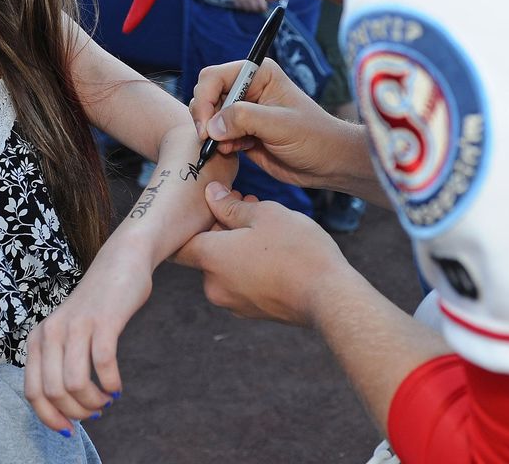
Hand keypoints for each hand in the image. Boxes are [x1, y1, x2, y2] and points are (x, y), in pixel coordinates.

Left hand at [24, 246, 152, 434]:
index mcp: (38, 338)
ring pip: (75, 383)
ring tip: (106, 400)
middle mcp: (51, 332)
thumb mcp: (68, 332)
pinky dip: (110, 383)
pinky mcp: (103, 320)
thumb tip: (66, 406)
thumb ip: (60, 361)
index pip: (32, 392)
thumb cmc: (97, 305)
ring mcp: (76, 325)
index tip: (69, 428)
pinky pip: (102, 363)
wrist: (121, 261)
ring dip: (94, 401)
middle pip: (54, 392)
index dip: (49, 417)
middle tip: (94, 412)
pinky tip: (117, 387)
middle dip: (76, 412)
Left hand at [174, 182, 351, 325]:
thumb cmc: (297, 251)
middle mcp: (214, 286)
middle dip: (223, 227)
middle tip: (246, 204)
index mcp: (211, 258)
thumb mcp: (264, 215)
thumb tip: (211, 196)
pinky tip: (273, 250)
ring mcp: (233, 303)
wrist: (329, 297)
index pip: (179, 244)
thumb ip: (231, 206)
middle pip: (206, 252)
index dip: (191, 222)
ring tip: (265, 224)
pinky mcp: (252, 312)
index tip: (208, 206)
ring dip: (237, 245)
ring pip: (225, 267)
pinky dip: (248, 266)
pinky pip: (240, 283)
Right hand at [190, 57, 348, 189]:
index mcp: (259, 74)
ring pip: (209, 117)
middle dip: (205, 117)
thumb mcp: (280, 125)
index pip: (215, 77)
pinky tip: (237, 151)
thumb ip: (244, 119)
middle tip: (211, 139)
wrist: (328, 162)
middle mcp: (248, 89)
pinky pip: (217, 135)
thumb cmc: (314, 137)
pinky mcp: (242, 132)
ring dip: (212, 134)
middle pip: (207, 95)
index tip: (206, 125)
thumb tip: (212, 126)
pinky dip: (219, 145)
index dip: (205, 99)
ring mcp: (244, 111)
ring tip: (231, 147)